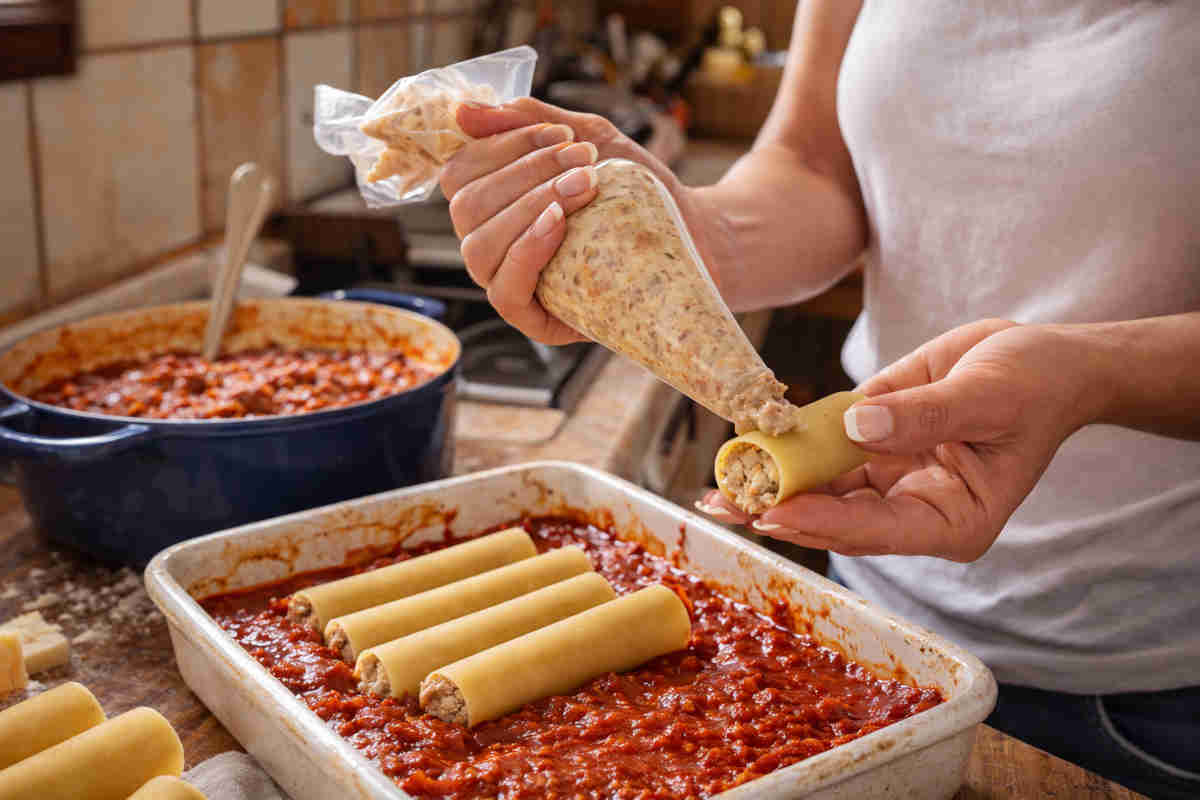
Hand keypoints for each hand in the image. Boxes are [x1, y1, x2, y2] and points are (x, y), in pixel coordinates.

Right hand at [441, 98, 721, 343]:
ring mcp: (510, 284)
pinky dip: (527, 250)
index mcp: (493, 204)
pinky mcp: (537, 320)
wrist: (691, 232)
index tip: (561, 133)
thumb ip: (528, 121)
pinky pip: (505, 291)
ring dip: (530, 206)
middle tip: (583, 161)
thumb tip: (463, 113)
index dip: (501, 147)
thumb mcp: (586, 139)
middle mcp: (492, 245)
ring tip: (584, 185)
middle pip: (466, 208)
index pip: (461, 174)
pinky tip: (559, 222)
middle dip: (525, 174)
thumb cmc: (634, 189)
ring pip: (479, 247)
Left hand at [697, 319, 1103, 560]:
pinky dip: (789, 452)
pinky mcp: (877, 449)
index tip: (774, 509)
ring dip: (771, 487)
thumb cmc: (1034, 384)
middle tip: (723, 504)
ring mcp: (895, 482)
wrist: (1046, 360)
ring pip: (824, 492)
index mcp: (956, 520)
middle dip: (779, 511)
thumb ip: (925, 413)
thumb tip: (857, 425)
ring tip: (716, 488)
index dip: (824, 520)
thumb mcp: (988, 394)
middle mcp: (918, 510)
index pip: (879, 529)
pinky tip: (746, 451)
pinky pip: (827, 454)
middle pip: (839, 520)